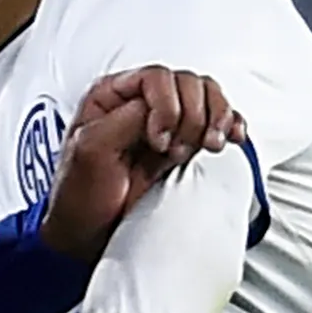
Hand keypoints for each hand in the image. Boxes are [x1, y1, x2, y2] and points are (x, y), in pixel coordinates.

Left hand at [37, 66, 239, 260]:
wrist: (89, 234)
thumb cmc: (79, 196)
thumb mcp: (90, 151)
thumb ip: (123, 120)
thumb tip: (158, 106)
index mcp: (113, 95)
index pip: (156, 78)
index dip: (166, 105)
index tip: (157, 141)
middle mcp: (142, 103)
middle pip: (188, 83)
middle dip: (193, 115)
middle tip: (176, 150)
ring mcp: (166, 124)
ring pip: (208, 97)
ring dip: (217, 118)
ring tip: (210, 145)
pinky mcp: (184, 146)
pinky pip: (218, 122)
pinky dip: (231, 126)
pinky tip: (233, 138)